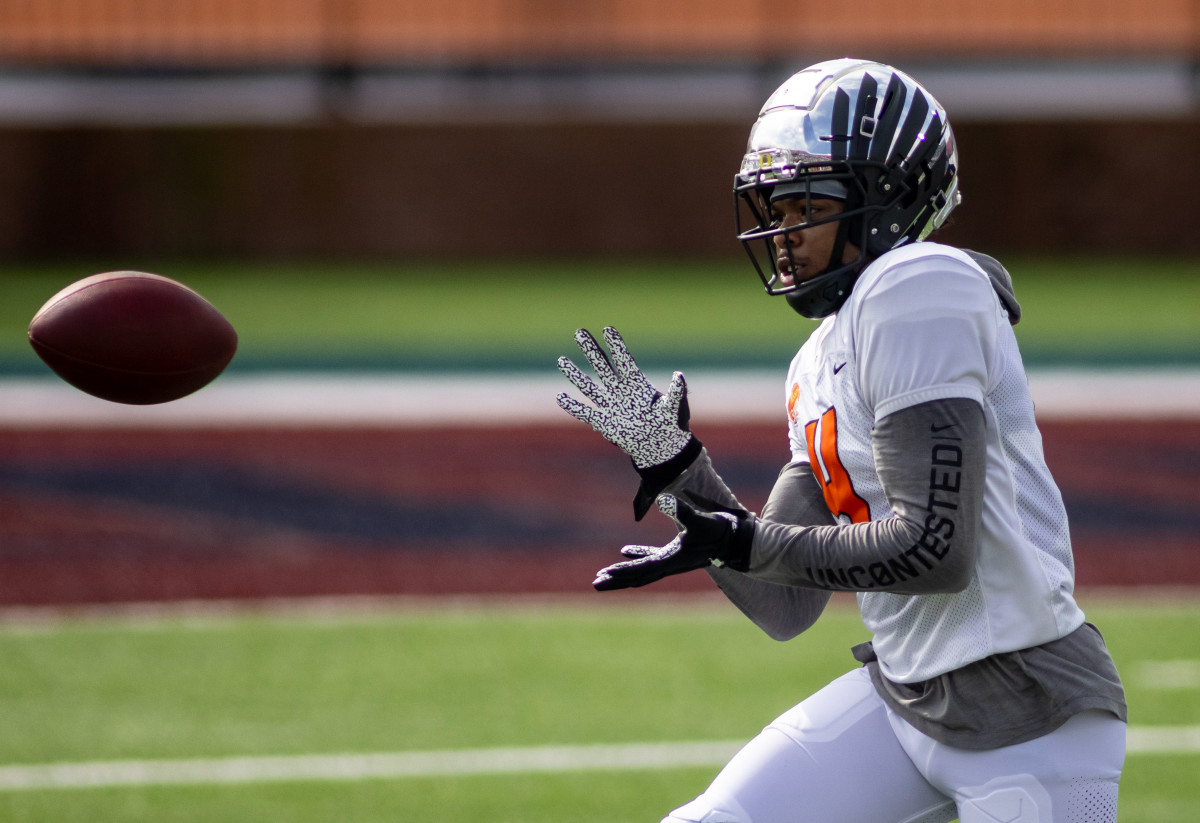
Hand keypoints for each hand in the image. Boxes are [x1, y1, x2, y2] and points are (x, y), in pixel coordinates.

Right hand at [557, 327, 692, 469]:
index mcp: (637, 384)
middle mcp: (621, 391)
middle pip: (603, 367)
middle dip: (591, 350)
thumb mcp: (675, 407)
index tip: (607, 329)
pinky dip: (573, 406)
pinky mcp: (604, 422)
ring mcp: (611, 405)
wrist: (661, 447)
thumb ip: (676, 392)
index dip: (616, 345)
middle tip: (580, 332)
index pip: (624, 360)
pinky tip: (560, 397)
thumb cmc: (671, 424)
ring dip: (576, 374)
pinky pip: (586, 412)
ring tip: (562, 360)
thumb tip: (679, 376)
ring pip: (590, 387)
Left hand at [593, 494, 754, 590]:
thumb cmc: (717, 530)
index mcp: (672, 560)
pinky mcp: (675, 554)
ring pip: (641, 571)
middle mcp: (669, 565)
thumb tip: (664, 498)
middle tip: (596, 584)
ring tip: (603, 575)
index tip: (605, 575)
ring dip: (623, 573)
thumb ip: (681, 510)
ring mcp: (671, 561)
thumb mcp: (699, 519)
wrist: (735, 539)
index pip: (642, 568)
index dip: (623, 571)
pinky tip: (624, 551)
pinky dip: (636, 557)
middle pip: (637, 577)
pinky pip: (651, 558)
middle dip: (617, 580)